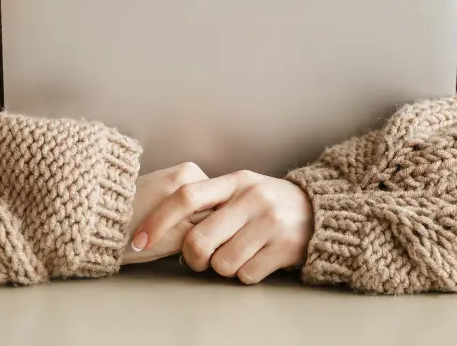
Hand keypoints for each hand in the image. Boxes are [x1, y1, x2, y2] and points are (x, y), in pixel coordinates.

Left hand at [131, 170, 313, 283]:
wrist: (317, 210)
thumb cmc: (266, 203)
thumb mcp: (241, 189)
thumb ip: (209, 201)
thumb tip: (164, 226)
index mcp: (234, 181)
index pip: (186, 197)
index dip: (158, 221)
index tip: (138, 241)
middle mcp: (250, 198)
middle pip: (199, 240)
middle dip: (193, 257)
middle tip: (201, 257)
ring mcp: (268, 223)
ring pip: (221, 263)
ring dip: (223, 267)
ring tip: (238, 252)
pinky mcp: (283, 248)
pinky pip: (245, 276)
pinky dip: (246, 273)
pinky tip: (257, 258)